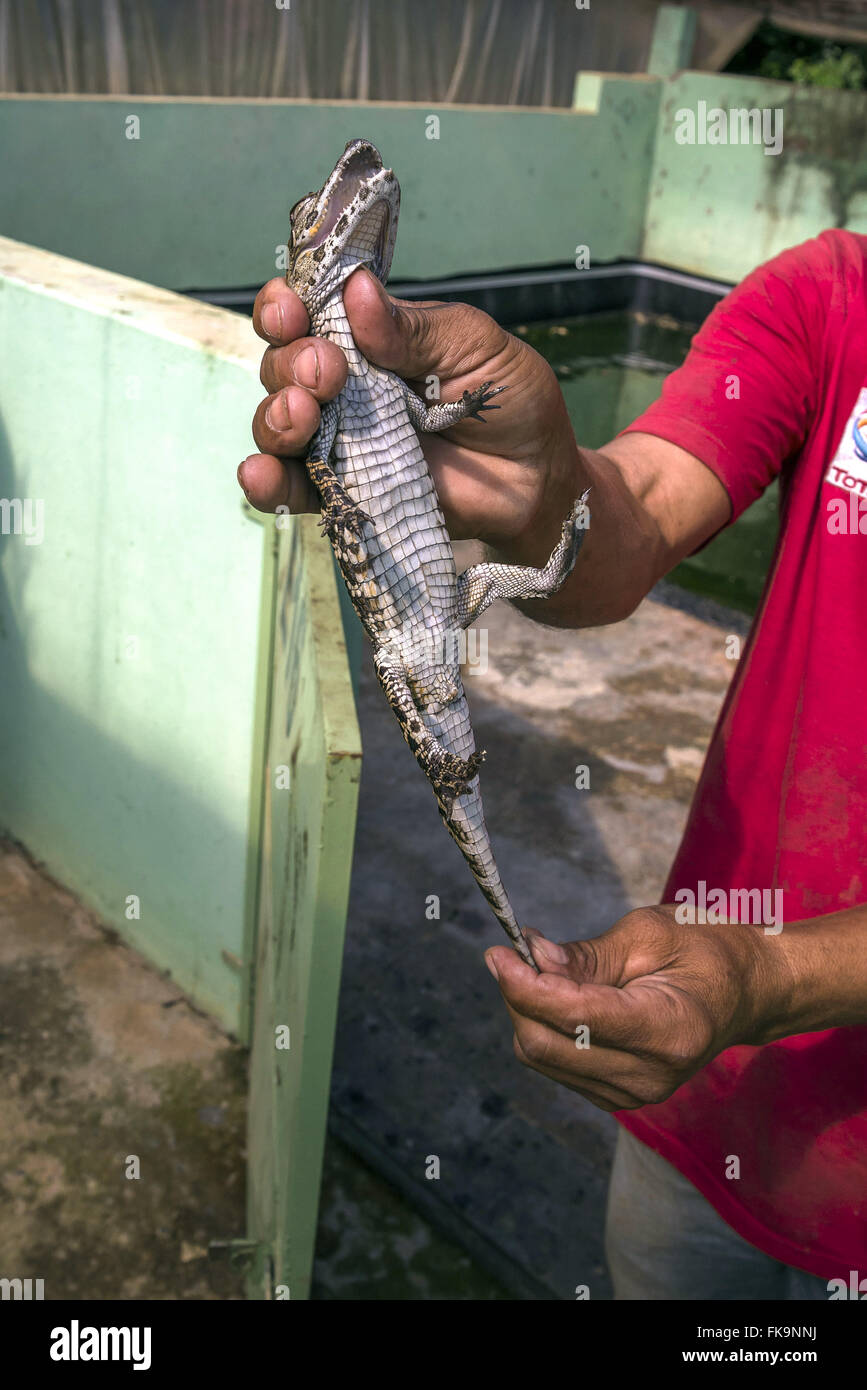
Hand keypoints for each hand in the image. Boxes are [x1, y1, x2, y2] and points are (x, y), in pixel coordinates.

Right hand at [239, 268, 578, 547]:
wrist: (535, 478)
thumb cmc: (508, 400)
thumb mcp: (472, 344)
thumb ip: (413, 327)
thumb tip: (356, 291)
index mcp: (366, 337)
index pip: (305, 312)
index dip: (284, 306)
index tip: (292, 307)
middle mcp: (342, 386)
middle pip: (282, 365)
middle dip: (292, 362)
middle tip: (328, 371)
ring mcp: (339, 440)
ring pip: (277, 423)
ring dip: (276, 415)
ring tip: (304, 414)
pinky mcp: (344, 492)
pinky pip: (290, 488)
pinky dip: (266, 482)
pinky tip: (262, 474)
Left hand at [485, 907, 786, 1110]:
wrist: (747, 994)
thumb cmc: (704, 952)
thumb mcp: (649, 934)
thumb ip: (586, 954)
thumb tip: (530, 956)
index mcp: (667, 1031)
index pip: (574, 1017)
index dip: (524, 986)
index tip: (497, 952)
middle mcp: (650, 1075)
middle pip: (545, 1045)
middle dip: (517, 997)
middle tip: (512, 953)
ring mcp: (636, 1094)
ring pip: (544, 1058)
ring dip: (527, 1012)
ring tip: (544, 970)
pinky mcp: (620, 1098)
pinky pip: (557, 1065)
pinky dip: (545, 1028)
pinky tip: (561, 997)